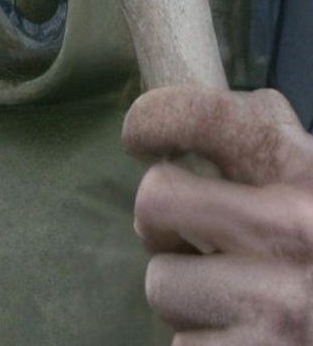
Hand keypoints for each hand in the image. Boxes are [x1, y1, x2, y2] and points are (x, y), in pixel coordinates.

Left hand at [123, 86, 312, 343]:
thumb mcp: (309, 179)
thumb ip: (261, 138)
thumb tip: (178, 113)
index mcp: (303, 173)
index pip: (204, 115)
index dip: (153, 117)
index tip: (140, 137)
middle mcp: (293, 231)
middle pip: (154, 200)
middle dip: (161, 227)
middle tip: (189, 242)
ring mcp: (278, 303)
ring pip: (161, 283)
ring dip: (186, 296)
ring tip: (231, 300)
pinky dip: (202, 345)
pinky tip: (242, 338)